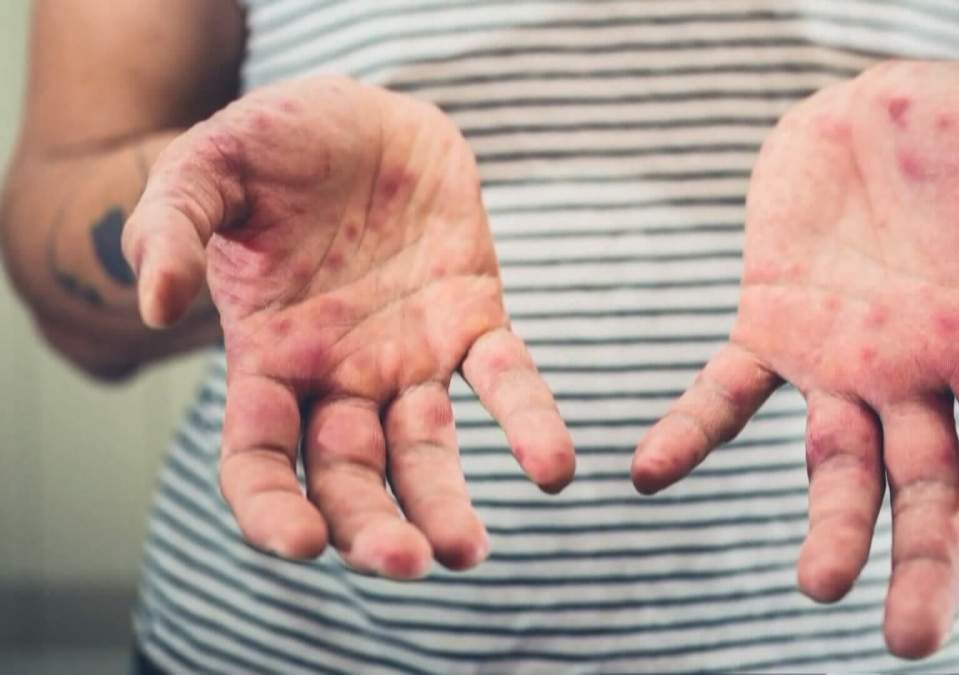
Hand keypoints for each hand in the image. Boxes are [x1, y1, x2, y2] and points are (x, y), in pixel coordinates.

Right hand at [122, 76, 574, 576]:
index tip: (299, 544)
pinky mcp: (471, 318)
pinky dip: (529, 421)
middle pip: (349, 475)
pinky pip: (506, 379)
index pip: (258, 458)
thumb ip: (172, 228)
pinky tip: (552, 468)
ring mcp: (408, 354)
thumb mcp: (207, 168)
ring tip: (467, 553)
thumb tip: (156, 303)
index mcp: (267, 357)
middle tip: (407, 564)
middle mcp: (338, 375)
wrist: (360, 112)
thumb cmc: (273, 145)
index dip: (270, 508)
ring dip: (445, 503)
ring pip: (425, 449)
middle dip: (371, 527)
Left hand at [632, 61, 958, 656]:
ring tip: (818, 586)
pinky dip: (690, 432)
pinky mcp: (768, 324)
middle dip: (922, 557)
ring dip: (828, 525)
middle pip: (922, 483)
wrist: (867, 102)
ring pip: (834, 462)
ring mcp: (837, 358)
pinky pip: (725, 392)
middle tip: (911, 639)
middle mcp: (910, 372)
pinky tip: (651, 473)